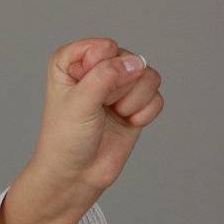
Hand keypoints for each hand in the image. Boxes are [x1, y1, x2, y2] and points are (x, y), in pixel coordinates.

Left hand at [25, 37, 163, 217]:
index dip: (100, 71)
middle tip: (100, 108)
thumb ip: (105, 76)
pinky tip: (126, 123)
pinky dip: (144, 114)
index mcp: (73, 61)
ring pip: (148, 76)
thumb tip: (137, 63)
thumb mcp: (79, 102)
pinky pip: (157, 97)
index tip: (83, 94)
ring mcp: (119, 85)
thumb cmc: (67, 138)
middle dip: (119, 89)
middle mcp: (97, 67)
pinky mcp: (136, 103)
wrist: (77, 175)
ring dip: (134, 101)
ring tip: (114, 115)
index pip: (104, 48)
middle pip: (130, 60)